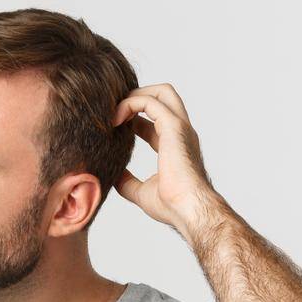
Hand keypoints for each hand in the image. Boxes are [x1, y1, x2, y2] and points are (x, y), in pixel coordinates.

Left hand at [111, 83, 222, 235]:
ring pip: (160, 91)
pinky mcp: (173, 126)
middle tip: (115, 112)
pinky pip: (149, 101)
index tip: (113, 126)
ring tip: (114, 113)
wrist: (188, 210)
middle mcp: (181, 131)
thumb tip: (113, 175)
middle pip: (164, 95)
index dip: (133, 117)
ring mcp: (180, 127)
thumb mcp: (141, 192)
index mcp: (175, 144)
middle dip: (137, 96)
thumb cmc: (173, 206)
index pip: (156, 119)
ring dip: (134, 96)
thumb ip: (127, 181)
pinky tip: (115, 120)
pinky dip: (129, 104)